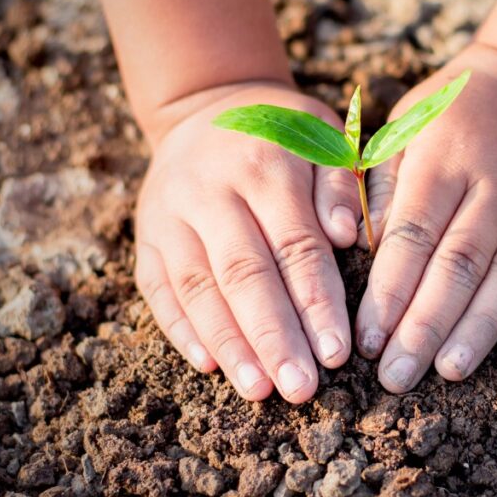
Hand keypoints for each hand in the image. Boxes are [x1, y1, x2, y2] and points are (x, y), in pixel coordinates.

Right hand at [133, 82, 361, 402]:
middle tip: (300, 390)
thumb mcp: (323, 136)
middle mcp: (211, 190)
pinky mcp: (147, 235)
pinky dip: (182, 329)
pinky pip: (158, 288)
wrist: (206, 106)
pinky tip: (209, 366)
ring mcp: (169, 214)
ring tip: (259, 390)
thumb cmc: (284, 133)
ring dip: (229, 344)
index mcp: (265, 165)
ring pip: (197, 287)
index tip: (337, 353)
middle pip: (244, 273)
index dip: (315, 302)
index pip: (294, 245)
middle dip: (273, 336)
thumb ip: (339, 184)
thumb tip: (349, 235)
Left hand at [355, 43, 496, 391]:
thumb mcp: (403, 127)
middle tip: (397, 377)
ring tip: (450, 371)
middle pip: (460, 264)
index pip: (413, 235)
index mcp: (446, 156)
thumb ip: (380, 186)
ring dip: (480, 328)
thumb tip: (362, 251)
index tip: (367, 341)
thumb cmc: (452, 115)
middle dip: (425, 326)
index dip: (389, 292)